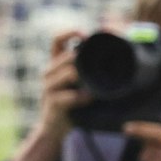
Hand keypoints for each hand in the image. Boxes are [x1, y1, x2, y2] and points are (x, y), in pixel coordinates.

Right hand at [35, 30, 91, 146]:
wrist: (55, 128)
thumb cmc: (71, 103)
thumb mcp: (77, 83)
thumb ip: (86, 69)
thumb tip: (112, 56)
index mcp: (55, 64)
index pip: (56, 39)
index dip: (70, 32)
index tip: (86, 35)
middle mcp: (49, 72)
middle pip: (67, 56)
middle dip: (84, 60)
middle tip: (100, 66)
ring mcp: (49, 87)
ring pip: (70, 72)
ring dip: (85, 78)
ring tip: (96, 84)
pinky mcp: (53, 102)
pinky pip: (71, 95)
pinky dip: (83, 97)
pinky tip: (90, 99)